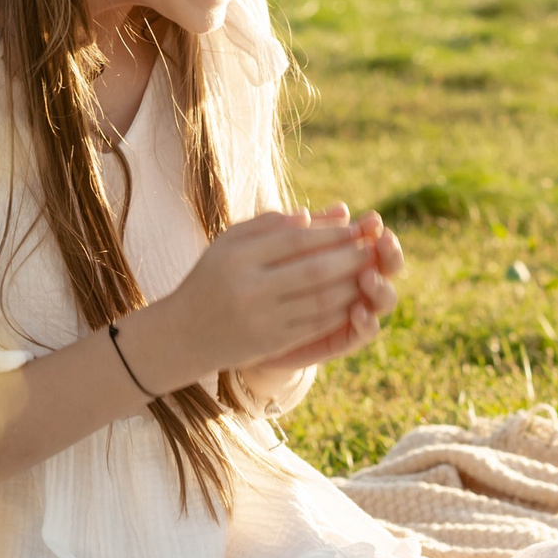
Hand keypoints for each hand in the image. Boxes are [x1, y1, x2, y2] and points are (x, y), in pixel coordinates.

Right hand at [128, 206, 391, 388]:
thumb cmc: (213, 278)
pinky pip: (316, 325)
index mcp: (237, 257)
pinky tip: (355, 299)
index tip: (355, 227)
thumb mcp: (230, 243)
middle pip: (314, 271)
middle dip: (350, 258)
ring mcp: (262, 319)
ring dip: (352, 286)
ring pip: (320, 300)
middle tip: (373, 248)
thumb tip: (317, 214)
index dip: (330, 233)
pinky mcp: (272, 342)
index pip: (295, 240)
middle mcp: (249, 289)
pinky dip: (340, 311)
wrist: (183, 334)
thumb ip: (272, 224)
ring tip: (370, 272)